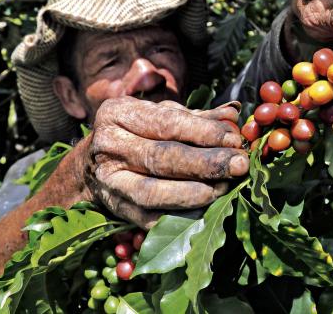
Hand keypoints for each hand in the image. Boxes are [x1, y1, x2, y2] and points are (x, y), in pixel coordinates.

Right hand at [80, 97, 247, 228]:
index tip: (235, 139)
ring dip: (194, 193)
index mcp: (118, 113)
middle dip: (206, 163)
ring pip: (153, 192)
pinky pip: (149, 219)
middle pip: (162, 158)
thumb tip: (233, 114)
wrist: (92, 162)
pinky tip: (206, 211)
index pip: (167, 123)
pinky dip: (179, 217)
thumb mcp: (160, 114)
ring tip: (225, 188)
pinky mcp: (114, 208)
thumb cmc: (137, 132)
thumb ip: (197, 116)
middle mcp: (108, 145)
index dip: (204, 133)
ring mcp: (108, 180)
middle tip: (240, 165)